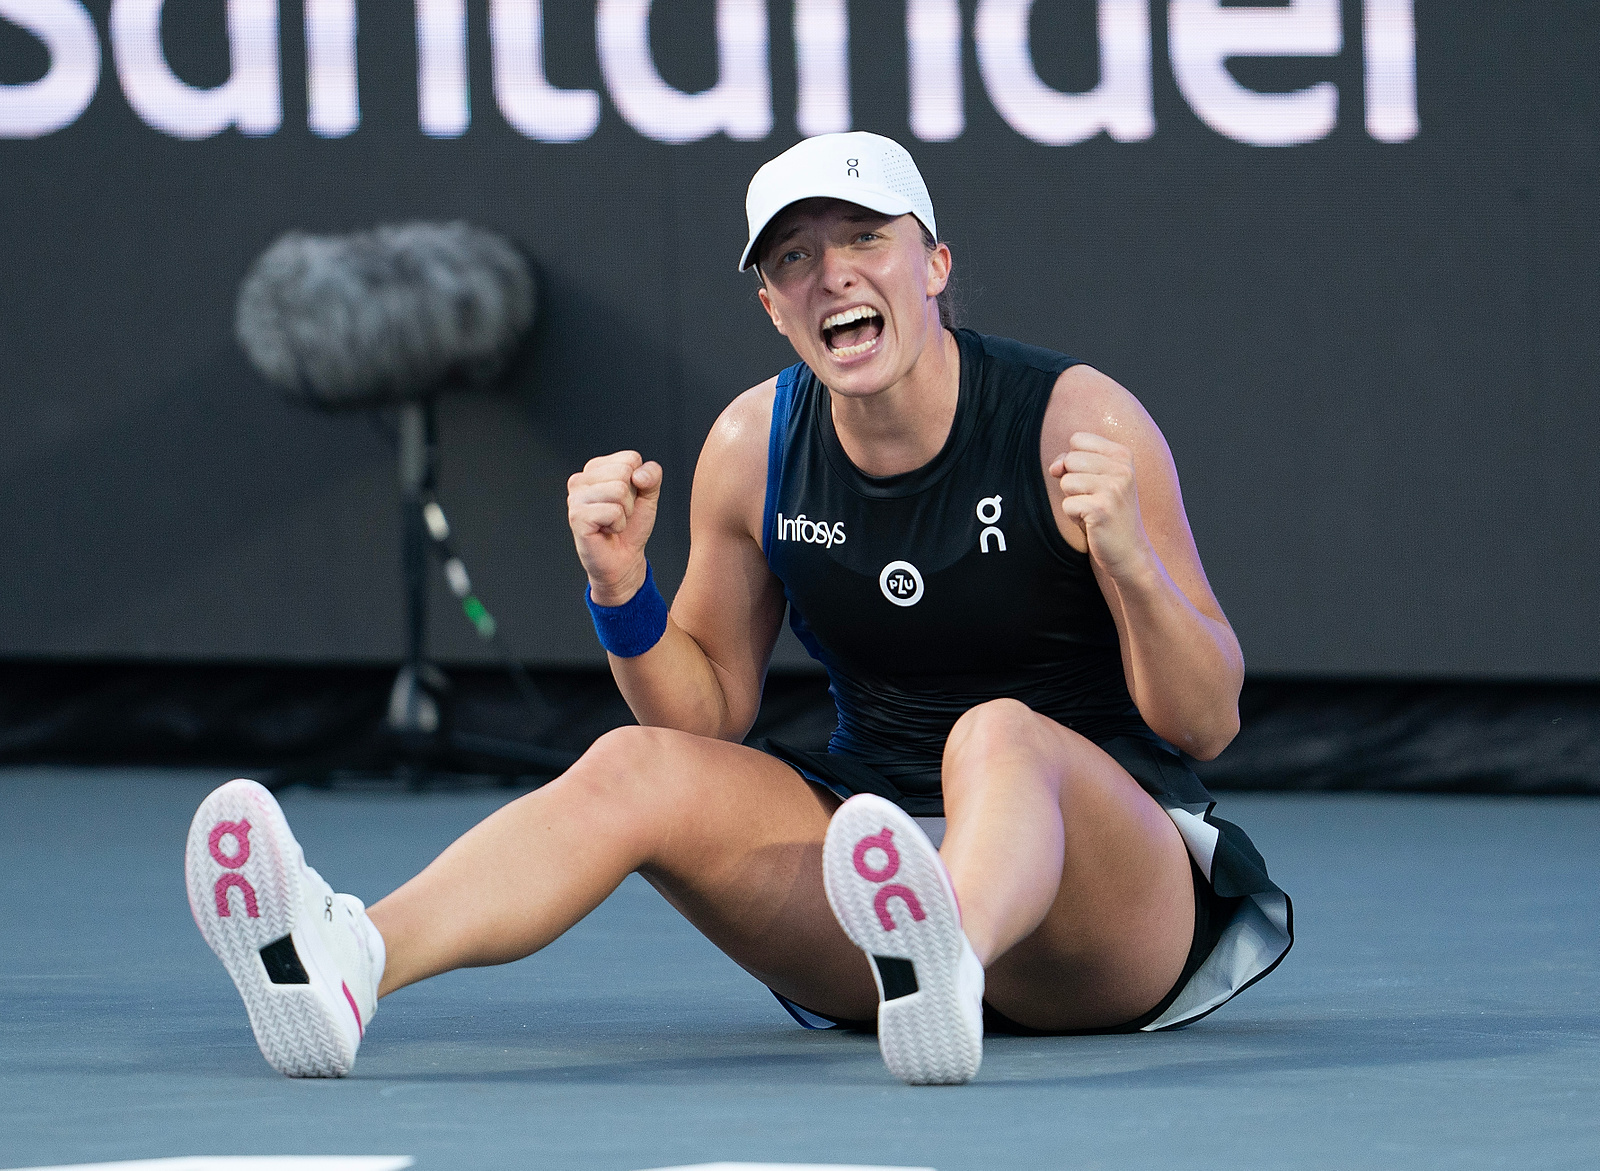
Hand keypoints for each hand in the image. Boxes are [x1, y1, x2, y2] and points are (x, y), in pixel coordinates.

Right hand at [567, 450, 661, 604]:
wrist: (623, 560)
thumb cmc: (631, 528)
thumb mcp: (648, 496)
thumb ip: (652, 476)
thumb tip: (639, 475)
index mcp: (596, 469)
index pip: (630, 458)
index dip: (639, 482)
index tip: (627, 500)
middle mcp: (581, 479)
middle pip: (624, 472)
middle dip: (631, 498)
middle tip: (620, 514)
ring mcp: (575, 498)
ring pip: (619, 490)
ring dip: (625, 513)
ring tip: (613, 522)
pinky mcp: (577, 516)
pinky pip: (613, 511)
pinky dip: (618, 525)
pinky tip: (606, 531)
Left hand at [1049, 432, 1152, 578]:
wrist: (1129, 551)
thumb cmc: (1107, 513)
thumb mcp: (1095, 479)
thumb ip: (1072, 461)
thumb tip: (1055, 466)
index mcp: (1123, 454)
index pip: (1078, 439)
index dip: (1074, 461)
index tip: (1092, 480)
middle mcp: (1122, 468)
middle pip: (1070, 459)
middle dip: (1073, 482)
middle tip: (1093, 499)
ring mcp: (1113, 488)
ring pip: (1066, 481)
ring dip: (1073, 500)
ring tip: (1092, 510)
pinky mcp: (1101, 509)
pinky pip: (1067, 505)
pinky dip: (1073, 517)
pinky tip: (1092, 522)